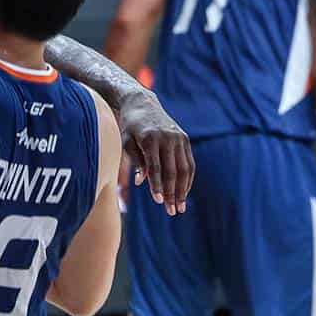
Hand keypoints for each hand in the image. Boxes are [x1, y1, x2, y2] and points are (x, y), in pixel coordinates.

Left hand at [116, 90, 193, 213]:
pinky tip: (184, 192)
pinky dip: (188, 179)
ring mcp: (178, 138)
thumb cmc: (129, 126)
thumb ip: (135, 160)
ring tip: (180, 206)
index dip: (156, 185)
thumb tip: (141, 182)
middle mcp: (167, 138)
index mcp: (150, 138)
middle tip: (172, 211)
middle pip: (172, 171)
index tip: (158, 201)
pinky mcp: (184, 139)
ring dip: (183, 190)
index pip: (155, 167)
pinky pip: (189, 163)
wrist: (141, 103)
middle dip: (172, 193)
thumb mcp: (126, 141)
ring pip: (184, 169)